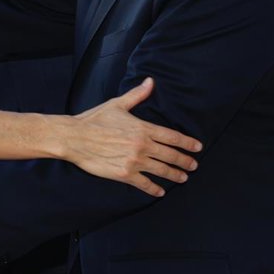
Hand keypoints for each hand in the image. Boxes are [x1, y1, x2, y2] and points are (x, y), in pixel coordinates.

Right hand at [65, 77, 202, 196]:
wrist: (75, 137)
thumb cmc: (94, 120)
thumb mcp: (117, 104)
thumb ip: (137, 95)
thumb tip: (150, 82)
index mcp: (143, 128)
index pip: (172, 137)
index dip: (187, 143)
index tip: (197, 147)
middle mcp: (142, 146)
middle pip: (171, 155)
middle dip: (185, 161)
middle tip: (193, 165)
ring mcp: (134, 161)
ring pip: (162, 170)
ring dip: (175, 175)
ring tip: (183, 177)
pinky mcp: (124, 174)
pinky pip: (145, 184)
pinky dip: (154, 189)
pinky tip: (160, 191)